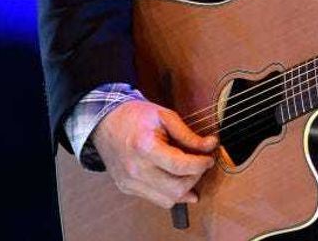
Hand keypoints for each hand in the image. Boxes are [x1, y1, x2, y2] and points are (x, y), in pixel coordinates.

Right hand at [91, 99, 218, 208]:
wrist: (106, 122)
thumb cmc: (137, 116)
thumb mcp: (165, 117)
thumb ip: (189, 135)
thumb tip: (211, 145)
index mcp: (144, 147)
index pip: (180, 166)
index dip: (201, 164)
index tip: (209, 158)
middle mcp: (135, 169)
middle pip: (176, 188)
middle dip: (196, 177)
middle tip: (201, 164)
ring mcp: (129, 182)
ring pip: (168, 200)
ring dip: (185, 189)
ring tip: (190, 173)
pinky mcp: (127, 188)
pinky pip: (156, 200)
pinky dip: (171, 193)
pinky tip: (177, 180)